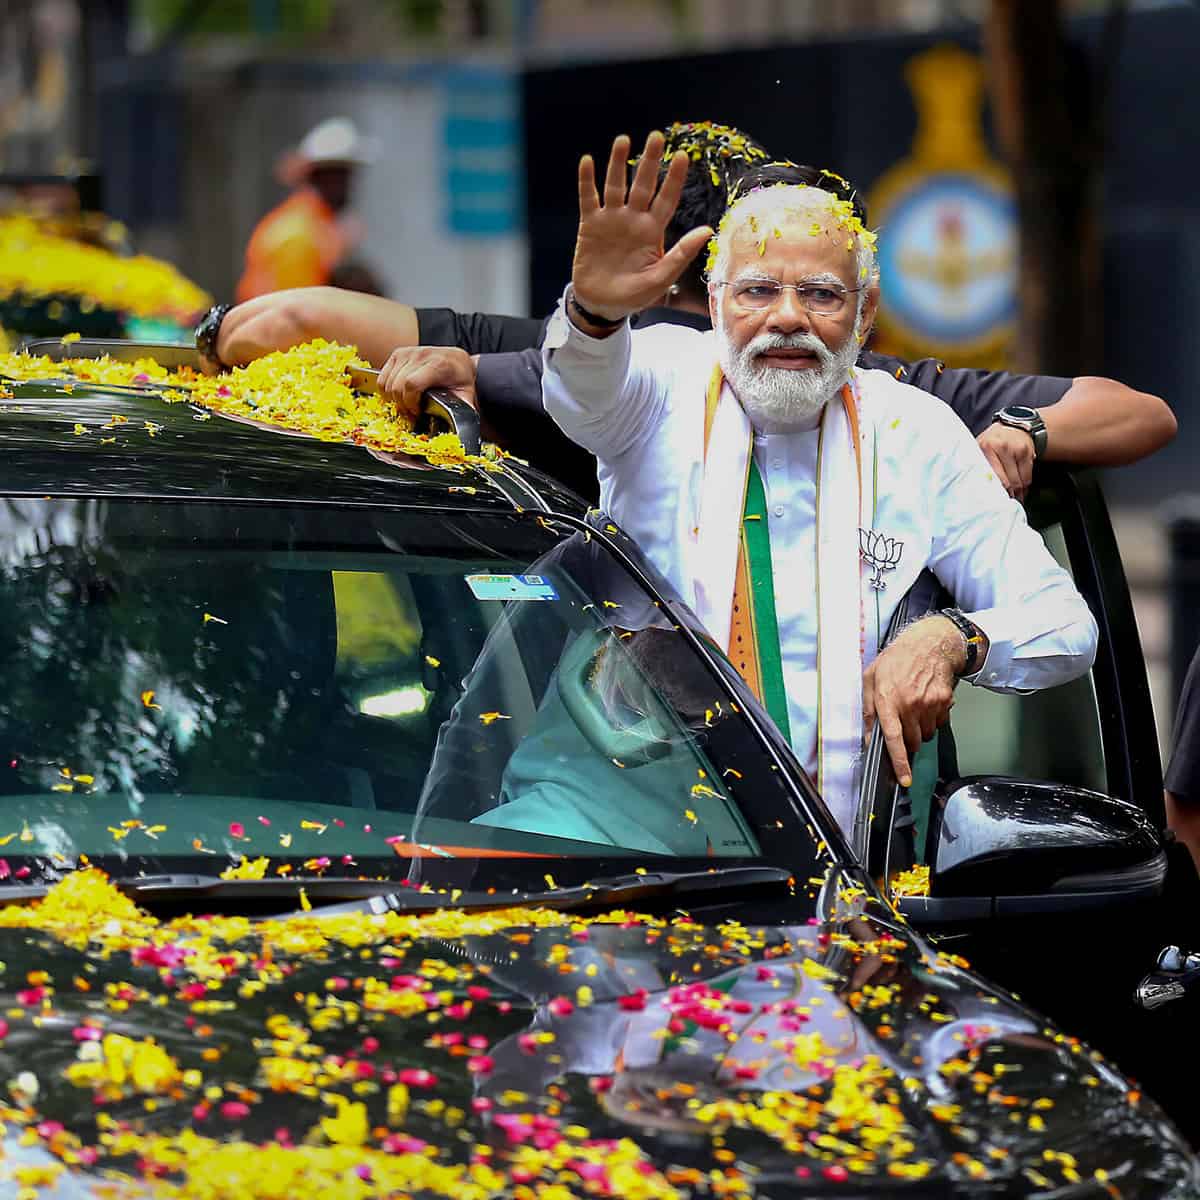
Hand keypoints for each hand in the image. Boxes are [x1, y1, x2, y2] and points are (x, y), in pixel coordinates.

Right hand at [377, 346, 476, 420]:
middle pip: (397, 385)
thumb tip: (461, 425)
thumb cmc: (460, 378)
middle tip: (412, 412)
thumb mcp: (466, 394)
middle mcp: (421, 355)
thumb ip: (463, 409)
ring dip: (394, 399)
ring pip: (387, 382)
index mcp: (438, 364)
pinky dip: (387, 390)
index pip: (411, 384)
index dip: (410, 403)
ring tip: (407, 404)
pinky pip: (382, 377)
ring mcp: (408, 353)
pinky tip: (400, 395)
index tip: (417, 412)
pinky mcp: (398, 354)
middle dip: (402, 405)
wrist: (457, 360)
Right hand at [571, 131, 712, 321]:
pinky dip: (587, 181)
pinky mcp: (590, 225)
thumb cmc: (634, 295)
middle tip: (656, 137)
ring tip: (623, 140)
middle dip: (649, 162)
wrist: (603, 305)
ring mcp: (611, 220)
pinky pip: (588, 199)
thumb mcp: (661, 279)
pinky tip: (587, 162)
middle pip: (642, 185)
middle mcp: (633, 220)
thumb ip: (681, 254)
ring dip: (617, 163)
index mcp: (653, 232)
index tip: (682, 156)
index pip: (666, 200)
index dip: (674, 179)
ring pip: (615, 186)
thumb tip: (707, 230)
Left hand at [862, 616, 962, 787]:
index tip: (904, 779)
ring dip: (919, 730)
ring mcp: (929, 704)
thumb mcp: (871, 679)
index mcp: (887, 699)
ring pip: (925, 735)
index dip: (899, 762)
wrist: (928, 644)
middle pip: (911, 742)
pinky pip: (938, 724)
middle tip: (902, 722)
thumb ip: (868, 710)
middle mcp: (909, 704)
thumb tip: (869, 736)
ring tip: (913, 708)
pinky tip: (925, 703)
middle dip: (906, 741)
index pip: (893, 738)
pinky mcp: (944, 702)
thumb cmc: (896, 660)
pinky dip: (932, 720)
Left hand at [977, 423, 1034, 499]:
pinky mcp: (1028, 452)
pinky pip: (1028, 476)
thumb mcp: (980, 448)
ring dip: (1018, 493)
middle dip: (1008, 496)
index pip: (992, 476)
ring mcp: (1017, 449)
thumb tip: (975, 488)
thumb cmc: (992, 441)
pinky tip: (1021, 491)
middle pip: (1008, 481)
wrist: (1013, 424)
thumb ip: (979, 465)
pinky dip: (1025, 486)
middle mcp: (1002, 447)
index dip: (995, 492)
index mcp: (986, 448)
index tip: (994, 503)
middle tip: (1005, 505)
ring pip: (1020, 481)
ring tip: (1014, 500)